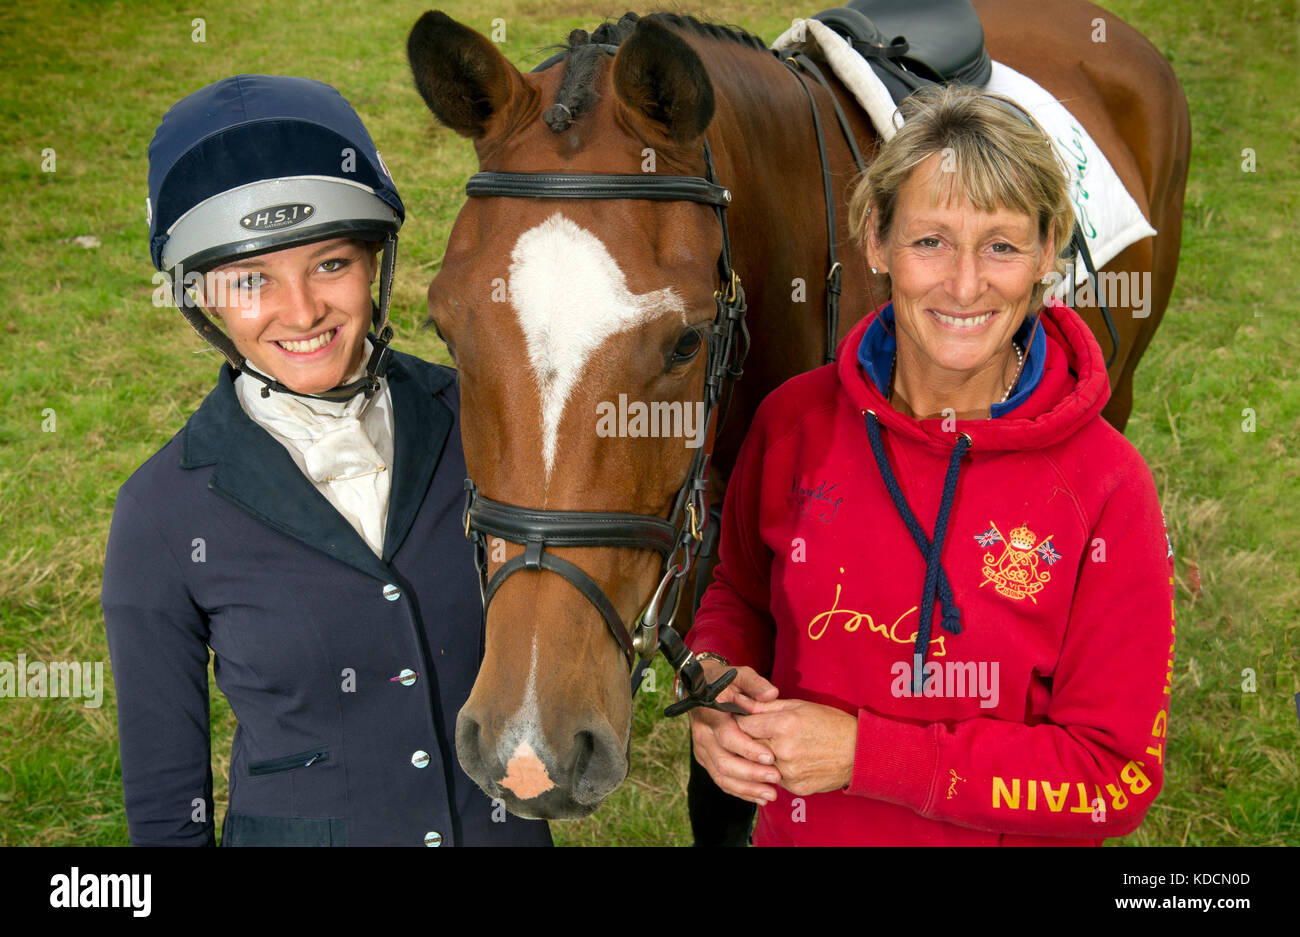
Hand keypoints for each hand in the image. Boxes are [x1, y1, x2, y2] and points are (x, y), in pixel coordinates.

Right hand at [688, 662, 781, 804]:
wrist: (700, 688)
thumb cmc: (725, 681)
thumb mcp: (739, 674)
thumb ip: (754, 683)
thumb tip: (771, 694)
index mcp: (710, 714)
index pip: (728, 737)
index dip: (748, 749)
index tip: (771, 756)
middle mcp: (703, 735)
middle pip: (724, 762)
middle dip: (751, 773)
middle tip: (776, 777)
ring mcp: (702, 750)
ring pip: (722, 776)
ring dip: (747, 788)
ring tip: (771, 794)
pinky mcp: (706, 760)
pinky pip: (721, 781)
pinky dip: (740, 792)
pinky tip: (760, 797)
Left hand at [736, 698, 856, 796]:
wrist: (859, 752)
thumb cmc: (830, 723)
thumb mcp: (799, 706)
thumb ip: (765, 705)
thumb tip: (737, 700)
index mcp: (783, 725)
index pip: (743, 725)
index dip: (741, 721)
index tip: (743, 720)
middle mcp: (782, 751)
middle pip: (748, 746)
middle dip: (749, 739)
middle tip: (759, 734)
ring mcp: (789, 772)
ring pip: (760, 764)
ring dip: (763, 757)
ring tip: (781, 746)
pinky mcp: (795, 788)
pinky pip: (776, 778)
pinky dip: (778, 770)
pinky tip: (793, 760)